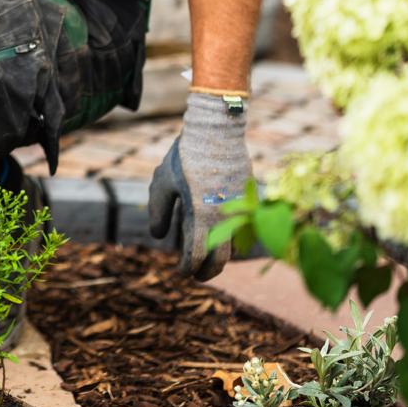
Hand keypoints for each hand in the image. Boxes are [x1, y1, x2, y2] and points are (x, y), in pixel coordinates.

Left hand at [147, 92, 250, 279]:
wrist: (217, 131)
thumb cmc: (185, 156)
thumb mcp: (163, 182)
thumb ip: (159, 211)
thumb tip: (159, 237)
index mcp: (200, 216)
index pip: (196, 256)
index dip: (187, 269)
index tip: (181, 272)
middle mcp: (224, 217)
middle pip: (220, 259)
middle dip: (207, 272)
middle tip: (196, 275)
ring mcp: (240, 209)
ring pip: (233, 244)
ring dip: (219, 254)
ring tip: (203, 254)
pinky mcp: (248, 199)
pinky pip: (241, 226)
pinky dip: (229, 236)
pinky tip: (216, 231)